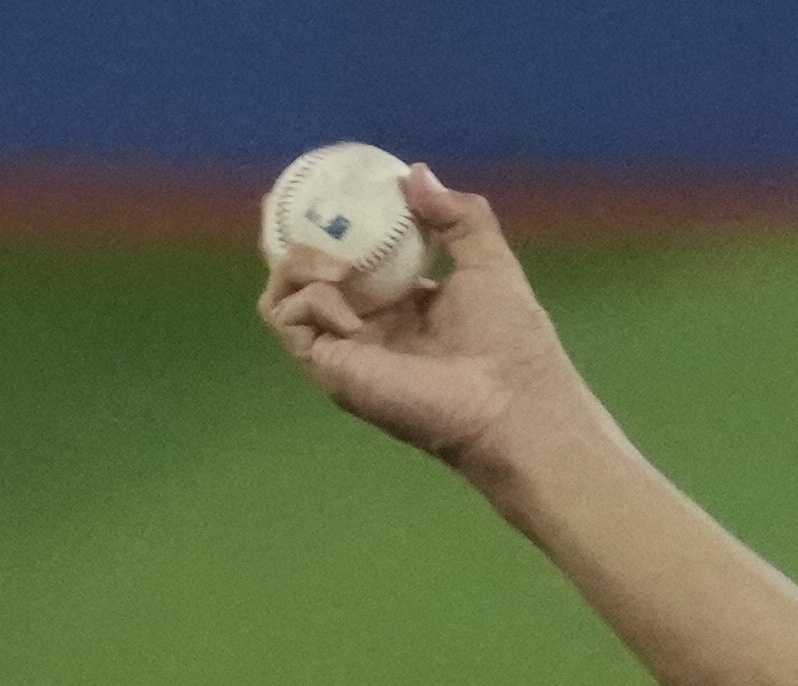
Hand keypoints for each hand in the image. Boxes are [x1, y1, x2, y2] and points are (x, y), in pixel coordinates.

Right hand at [260, 165, 583, 478]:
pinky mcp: (330, 367)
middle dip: (291, 236)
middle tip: (290, 200)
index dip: (332, 224)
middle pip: (303, 273)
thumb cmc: (511, 340)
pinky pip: (288, 319)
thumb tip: (414, 171)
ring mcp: (344, 347)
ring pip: (283, 293)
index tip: (325, 188)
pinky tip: (348, 306)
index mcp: (402, 302)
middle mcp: (367, 324)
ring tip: (337, 265)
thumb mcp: (488, 262)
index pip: (350, 257)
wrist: (514, 401)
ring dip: (296, 263)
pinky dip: (310, 299)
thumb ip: (458, 216)